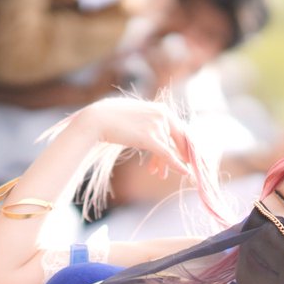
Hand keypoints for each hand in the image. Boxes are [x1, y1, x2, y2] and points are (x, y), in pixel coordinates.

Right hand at [71, 98, 193, 177]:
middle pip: (179, 139)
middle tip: (185, 166)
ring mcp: (157, 125)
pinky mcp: (149, 138)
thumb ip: (149, 122)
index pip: (180, 129)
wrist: (98, 119)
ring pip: (168, 150)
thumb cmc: (112, 118)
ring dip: (163, 164)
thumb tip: (155, 133)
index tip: (186, 156)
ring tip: (158, 174)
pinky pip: (167, 154)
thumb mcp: (137, 116)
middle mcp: (163, 115)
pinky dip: (177, 164)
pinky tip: (185, 172)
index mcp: (162, 108)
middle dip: (181, 154)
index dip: (184, 144)